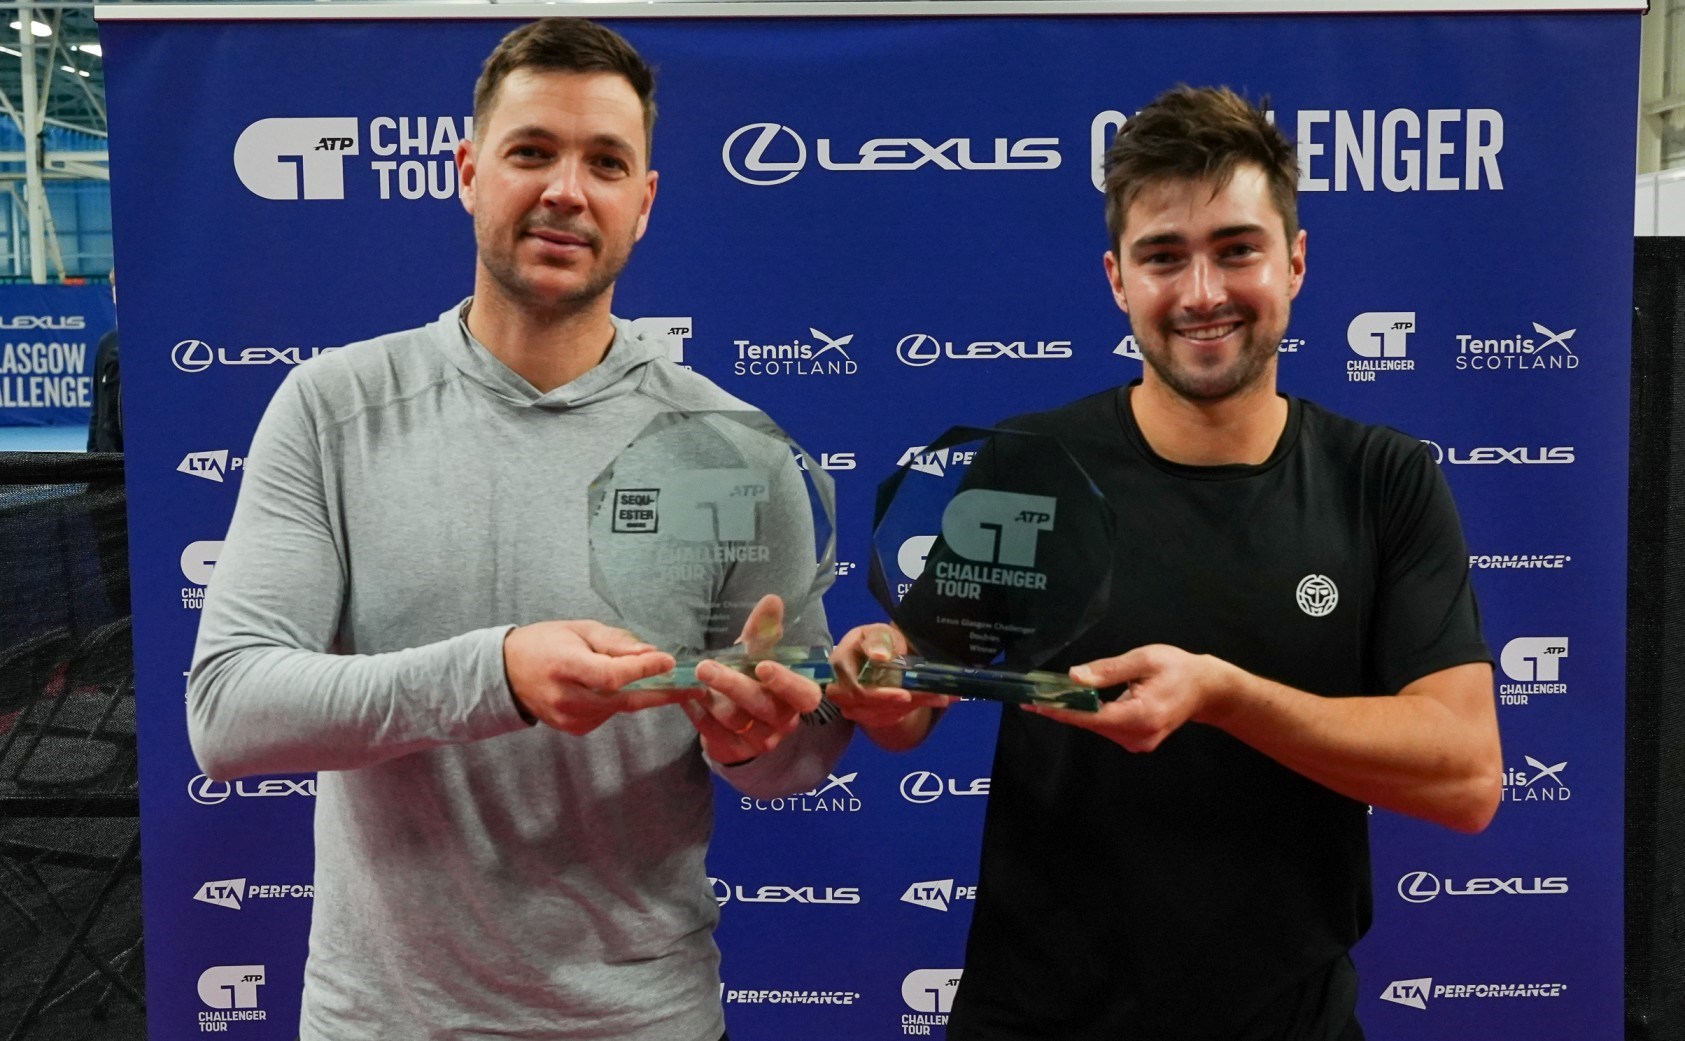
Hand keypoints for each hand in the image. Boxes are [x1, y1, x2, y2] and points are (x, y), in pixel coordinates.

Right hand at [504, 620, 691, 735]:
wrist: (507, 673)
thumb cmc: (545, 643)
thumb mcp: (579, 629)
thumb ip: (615, 642)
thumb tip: (650, 654)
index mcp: (564, 665)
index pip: (610, 675)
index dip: (642, 671)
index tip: (669, 661)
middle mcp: (566, 697)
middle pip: (623, 700)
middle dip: (662, 693)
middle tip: (693, 687)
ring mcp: (569, 718)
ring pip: (620, 709)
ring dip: (642, 695)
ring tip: (661, 679)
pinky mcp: (574, 728)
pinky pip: (609, 715)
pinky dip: (621, 701)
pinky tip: (620, 688)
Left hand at [684, 595, 823, 762]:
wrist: (741, 722)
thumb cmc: (755, 681)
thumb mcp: (760, 656)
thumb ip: (765, 631)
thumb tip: (772, 599)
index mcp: (799, 697)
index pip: (803, 695)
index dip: (785, 682)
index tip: (762, 666)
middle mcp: (784, 722)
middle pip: (761, 706)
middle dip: (732, 685)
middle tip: (704, 667)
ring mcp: (760, 741)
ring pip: (735, 720)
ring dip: (710, 697)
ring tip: (692, 678)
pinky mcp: (735, 752)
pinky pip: (713, 733)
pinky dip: (697, 713)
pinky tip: (685, 696)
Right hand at [824, 623, 952, 745]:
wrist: (880, 656)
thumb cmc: (879, 641)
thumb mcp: (880, 633)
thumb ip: (879, 641)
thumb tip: (879, 656)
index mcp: (841, 661)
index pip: (853, 687)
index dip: (878, 695)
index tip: (906, 696)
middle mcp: (839, 686)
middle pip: (865, 706)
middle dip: (898, 705)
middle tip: (933, 699)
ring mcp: (849, 704)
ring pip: (877, 715)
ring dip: (908, 708)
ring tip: (938, 697)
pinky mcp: (862, 715)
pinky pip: (883, 720)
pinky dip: (906, 712)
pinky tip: (926, 700)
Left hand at [1026, 644, 1228, 752]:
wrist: (1206, 689)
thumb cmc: (1178, 669)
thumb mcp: (1144, 659)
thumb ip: (1108, 670)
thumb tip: (1074, 677)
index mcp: (1142, 715)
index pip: (1092, 716)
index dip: (1061, 710)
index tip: (1034, 704)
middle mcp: (1138, 736)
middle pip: (1091, 723)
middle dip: (1064, 707)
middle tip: (1036, 693)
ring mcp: (1138, 742)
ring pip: (1097, 726)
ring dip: (1077, 711)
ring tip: (1053, 695)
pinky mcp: (1137, 741)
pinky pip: (1107, 727)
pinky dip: (1092, 714)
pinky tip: (1080, 701)